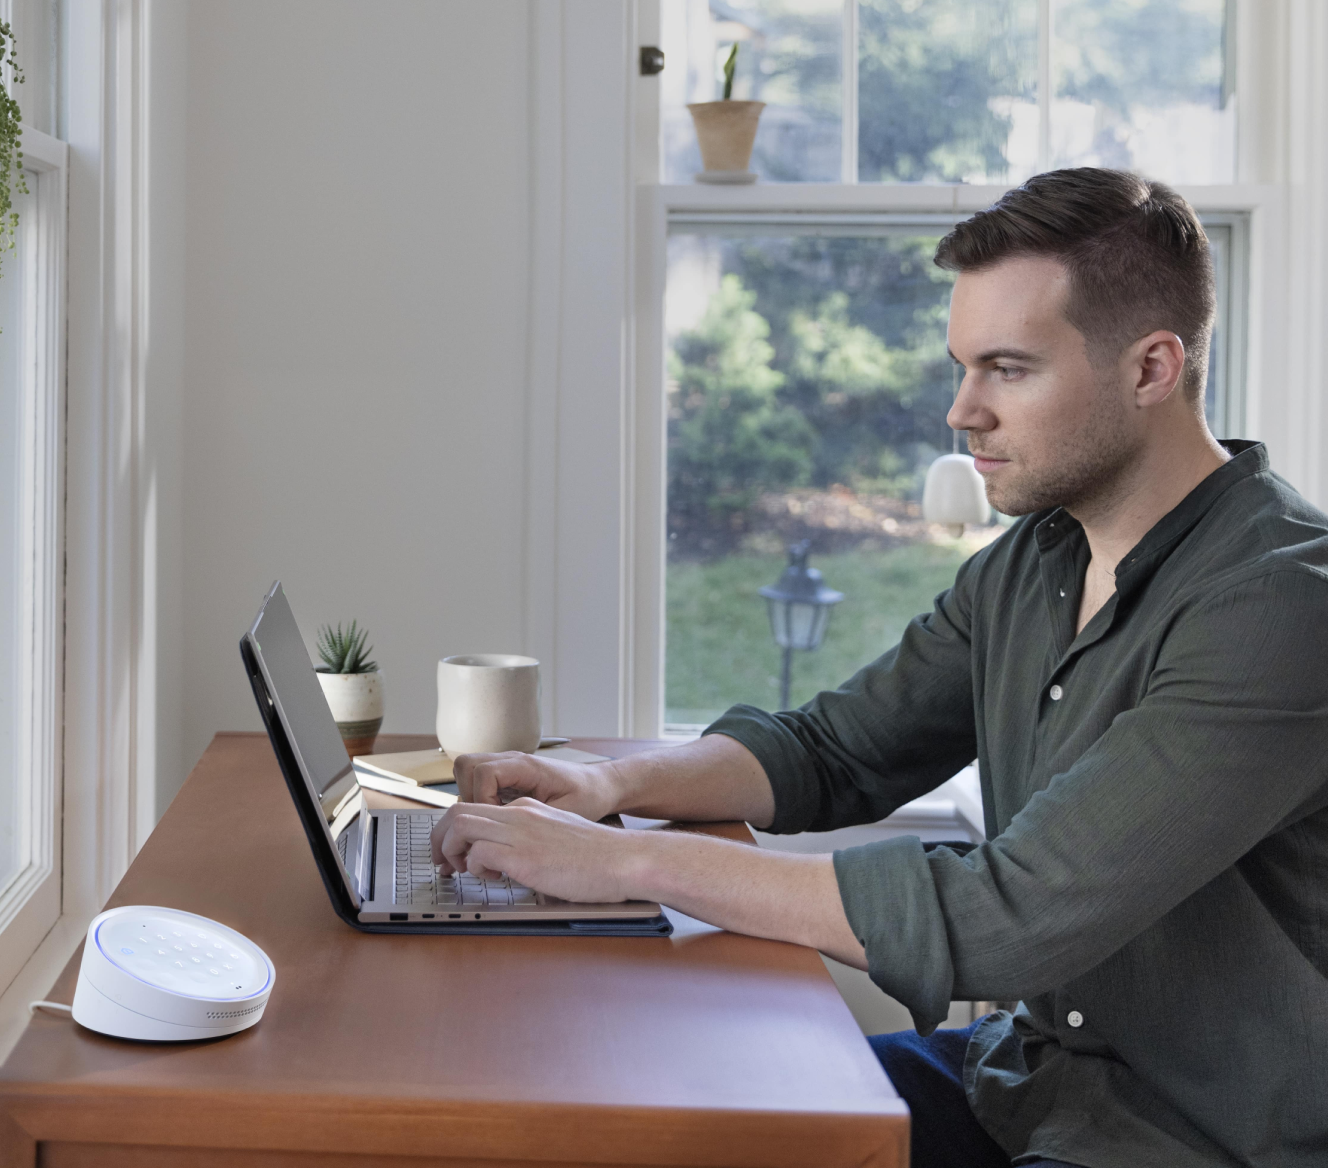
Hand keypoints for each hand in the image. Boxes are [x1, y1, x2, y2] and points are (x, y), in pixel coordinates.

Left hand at [429, 797, 645, 902]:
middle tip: (443, 863)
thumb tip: (509, 863)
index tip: (455, 853)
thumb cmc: (597, 856)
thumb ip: (531, 842)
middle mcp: (519, 813)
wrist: (623, 859)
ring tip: (460, 870)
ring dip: (450, 850)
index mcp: (527, 808)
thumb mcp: (557, 837)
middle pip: (457, 811)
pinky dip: (474, 867)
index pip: (476, 807)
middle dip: (440, 838)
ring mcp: (520, 832)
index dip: (456, 831)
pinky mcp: (524, 856)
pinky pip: (478, 853)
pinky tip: (491, 878)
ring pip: (460, 825)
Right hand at [452, 751, 621, 821]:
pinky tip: (492, 823)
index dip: (480, 799)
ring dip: (469, 800)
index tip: (493, 822)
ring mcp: (508, 768)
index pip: (483, 772)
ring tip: (483, 825)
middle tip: (481, 824)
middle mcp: (512, 762)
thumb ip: (532, 817)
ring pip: (468, 772)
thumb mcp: (566, 810)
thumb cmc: (588, 796)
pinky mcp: (507, 778)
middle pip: (466, 766)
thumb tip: (502, 827)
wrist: (600, 785)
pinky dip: (478, 801)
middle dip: (466, 797)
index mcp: (526, 766)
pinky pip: (479, 783)